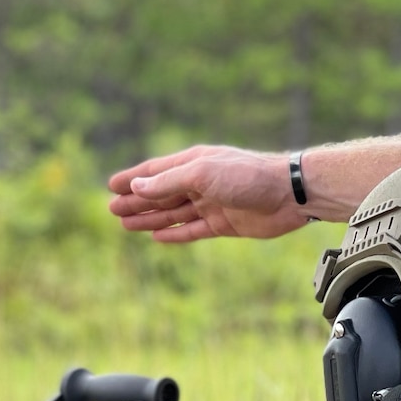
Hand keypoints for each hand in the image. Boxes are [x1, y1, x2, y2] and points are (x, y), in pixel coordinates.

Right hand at [107, 145, 310, 242]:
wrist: (289, 194)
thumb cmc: (246, 176)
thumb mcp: (201, 174)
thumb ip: (168, 182)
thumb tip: (137, 187)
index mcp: (194, 162)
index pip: (156, 171)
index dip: (133, 179)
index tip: (111, 186)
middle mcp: (201, 182)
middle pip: (162, 194)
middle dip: (137, 201)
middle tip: (112, 210)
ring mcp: (212, 203)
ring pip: (174, 213)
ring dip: (150, 219)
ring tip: (126, 224)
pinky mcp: (224, 224)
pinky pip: (192, 229)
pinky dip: (175, 233)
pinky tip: (158, 237)